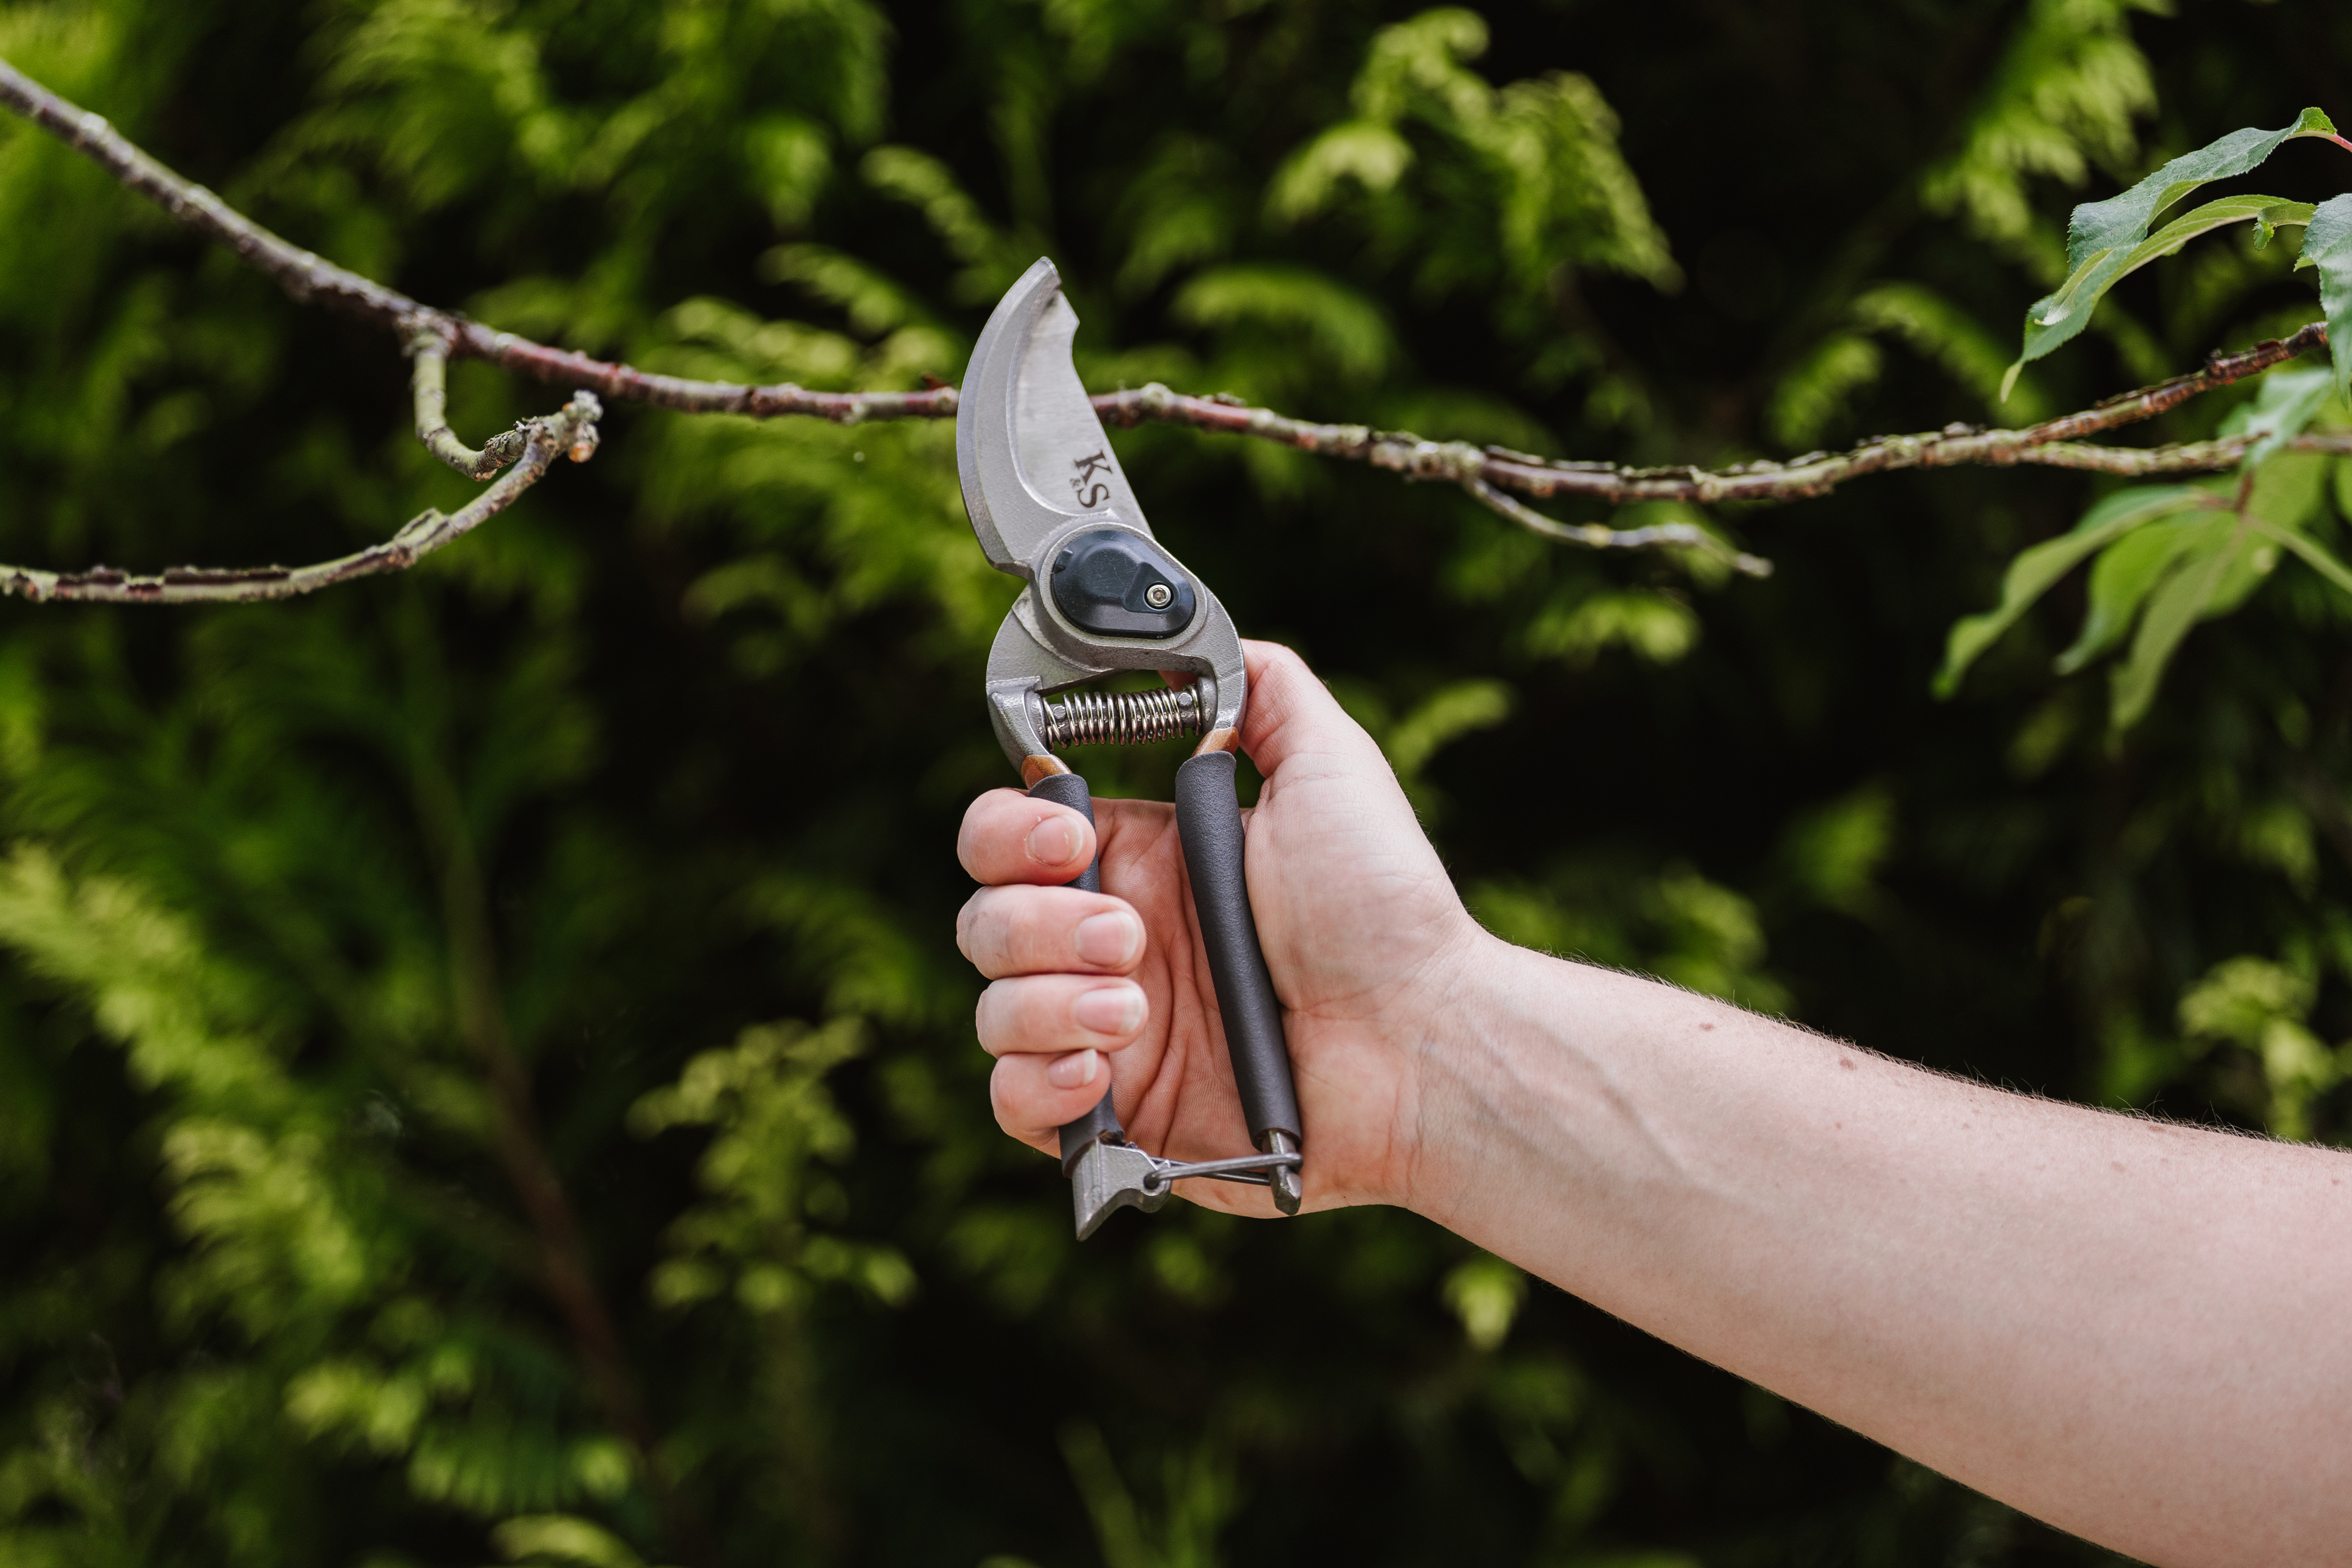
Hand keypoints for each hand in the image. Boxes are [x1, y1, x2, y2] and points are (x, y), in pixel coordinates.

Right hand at [954, 640, 1485, 1213]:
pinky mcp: (1116, 1117)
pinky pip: (1014, 1101)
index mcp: (1145, 862)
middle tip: (1130, 935)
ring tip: (1135, 1008)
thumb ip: (1263, 689)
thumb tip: (1194, 636)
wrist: (1423, 1044)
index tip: (1074, 838)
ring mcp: (1108, 1032)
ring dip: (1047, 1001)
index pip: (1011, 833)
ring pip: (991, 1009)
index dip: (1012, 832)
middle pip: (985, 918)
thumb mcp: (1332, 768)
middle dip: (1037, 922)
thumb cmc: (1386, 912)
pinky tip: (1103, 1068)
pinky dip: (1038, 1083)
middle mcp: (1113, 944)